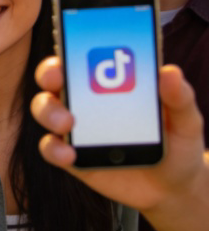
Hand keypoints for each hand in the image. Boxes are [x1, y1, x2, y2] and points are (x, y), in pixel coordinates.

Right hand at [32, 57, 205, 213]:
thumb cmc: (177, 146)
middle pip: (52, 76)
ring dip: (48, 110)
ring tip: (67, 123)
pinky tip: (69, 154)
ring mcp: (74, 128)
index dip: (69, 43)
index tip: (69, 41)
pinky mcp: (70, 156)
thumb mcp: (186, 121)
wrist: (173, 189)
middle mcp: (83, 99)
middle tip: (57, 78)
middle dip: (49, 73)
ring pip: (44, 108)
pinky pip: (50, 148)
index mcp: (107, 81)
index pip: (82, 54)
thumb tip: (170, 72)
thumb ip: (179, 98)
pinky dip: (53, 149)